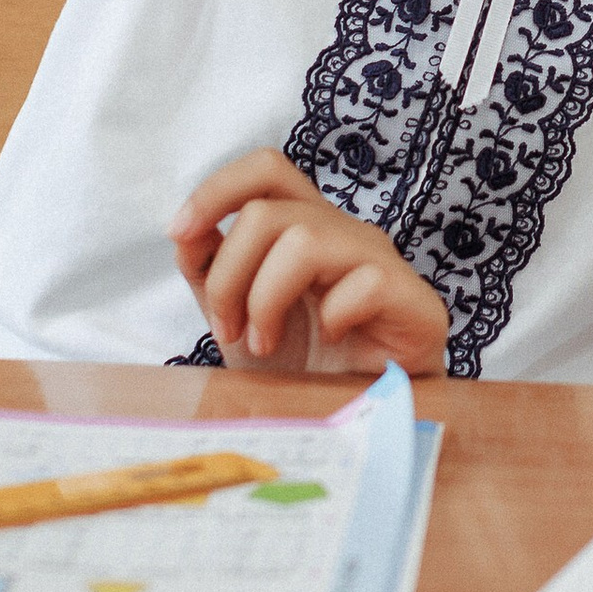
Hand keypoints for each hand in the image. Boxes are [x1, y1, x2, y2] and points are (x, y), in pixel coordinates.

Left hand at [170, 152, 449, 375]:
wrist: (357, 421)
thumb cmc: (302, 367)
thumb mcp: (238, 318)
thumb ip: (212, 273)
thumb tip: (186, 233)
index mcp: (304, 228)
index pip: (267, 170)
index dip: (218, 189)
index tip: (179, 232)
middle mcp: (342, 232)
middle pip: (267, 211)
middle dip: (229, 276)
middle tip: (230, 331)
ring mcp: (379, 260)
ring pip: (306, 240)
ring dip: (267, 299)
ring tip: (265, 346)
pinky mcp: (413, 298)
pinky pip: (363, 283)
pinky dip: (333, 318)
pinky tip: (331, 344)